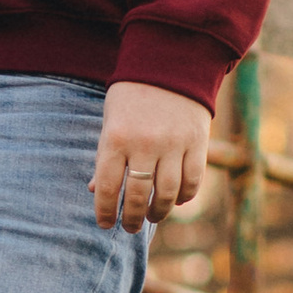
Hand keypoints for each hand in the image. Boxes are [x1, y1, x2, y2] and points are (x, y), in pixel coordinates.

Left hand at [91, 80, 209, 230]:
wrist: (170, 65)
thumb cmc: (131, 96)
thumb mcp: (110, 122)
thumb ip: (105, 157)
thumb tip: (95, 191)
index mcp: (115, 138)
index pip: (106, 187)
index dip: (105, 211)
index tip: (105, 224)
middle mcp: (144, 144)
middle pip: (138, 195)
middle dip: (131, 218)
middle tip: (129, 227)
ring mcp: (173, 144)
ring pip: (167, 194)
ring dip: (158, 211)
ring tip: (152, 216)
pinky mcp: (197, 143)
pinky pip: (192, 181)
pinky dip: (184, 196)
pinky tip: (176, 200)